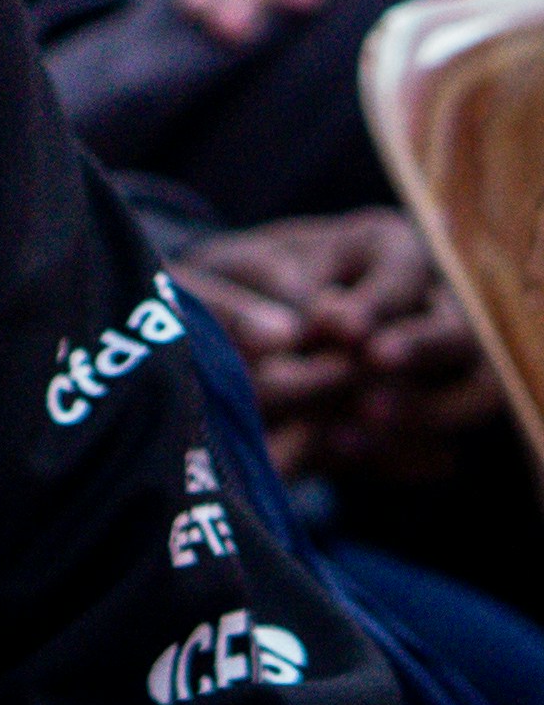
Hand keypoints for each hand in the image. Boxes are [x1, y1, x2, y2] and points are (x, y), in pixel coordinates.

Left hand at [181, 211, 502, 477]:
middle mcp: (431, 306)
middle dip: (421, 353)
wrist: (231, 333)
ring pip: (473, 394)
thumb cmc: (237, 282)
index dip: (378, 303)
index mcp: (391, 249)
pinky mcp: (424, 426)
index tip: (340, 326)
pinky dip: (401, 455)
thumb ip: (262, 292)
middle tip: (369, 375)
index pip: (406, 273)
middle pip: (462, 332)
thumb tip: (287, 333)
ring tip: (359, 421)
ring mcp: (440, 370)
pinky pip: (439, 448)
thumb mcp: (237, 270)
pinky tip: (348, 452)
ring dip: (426, 412)